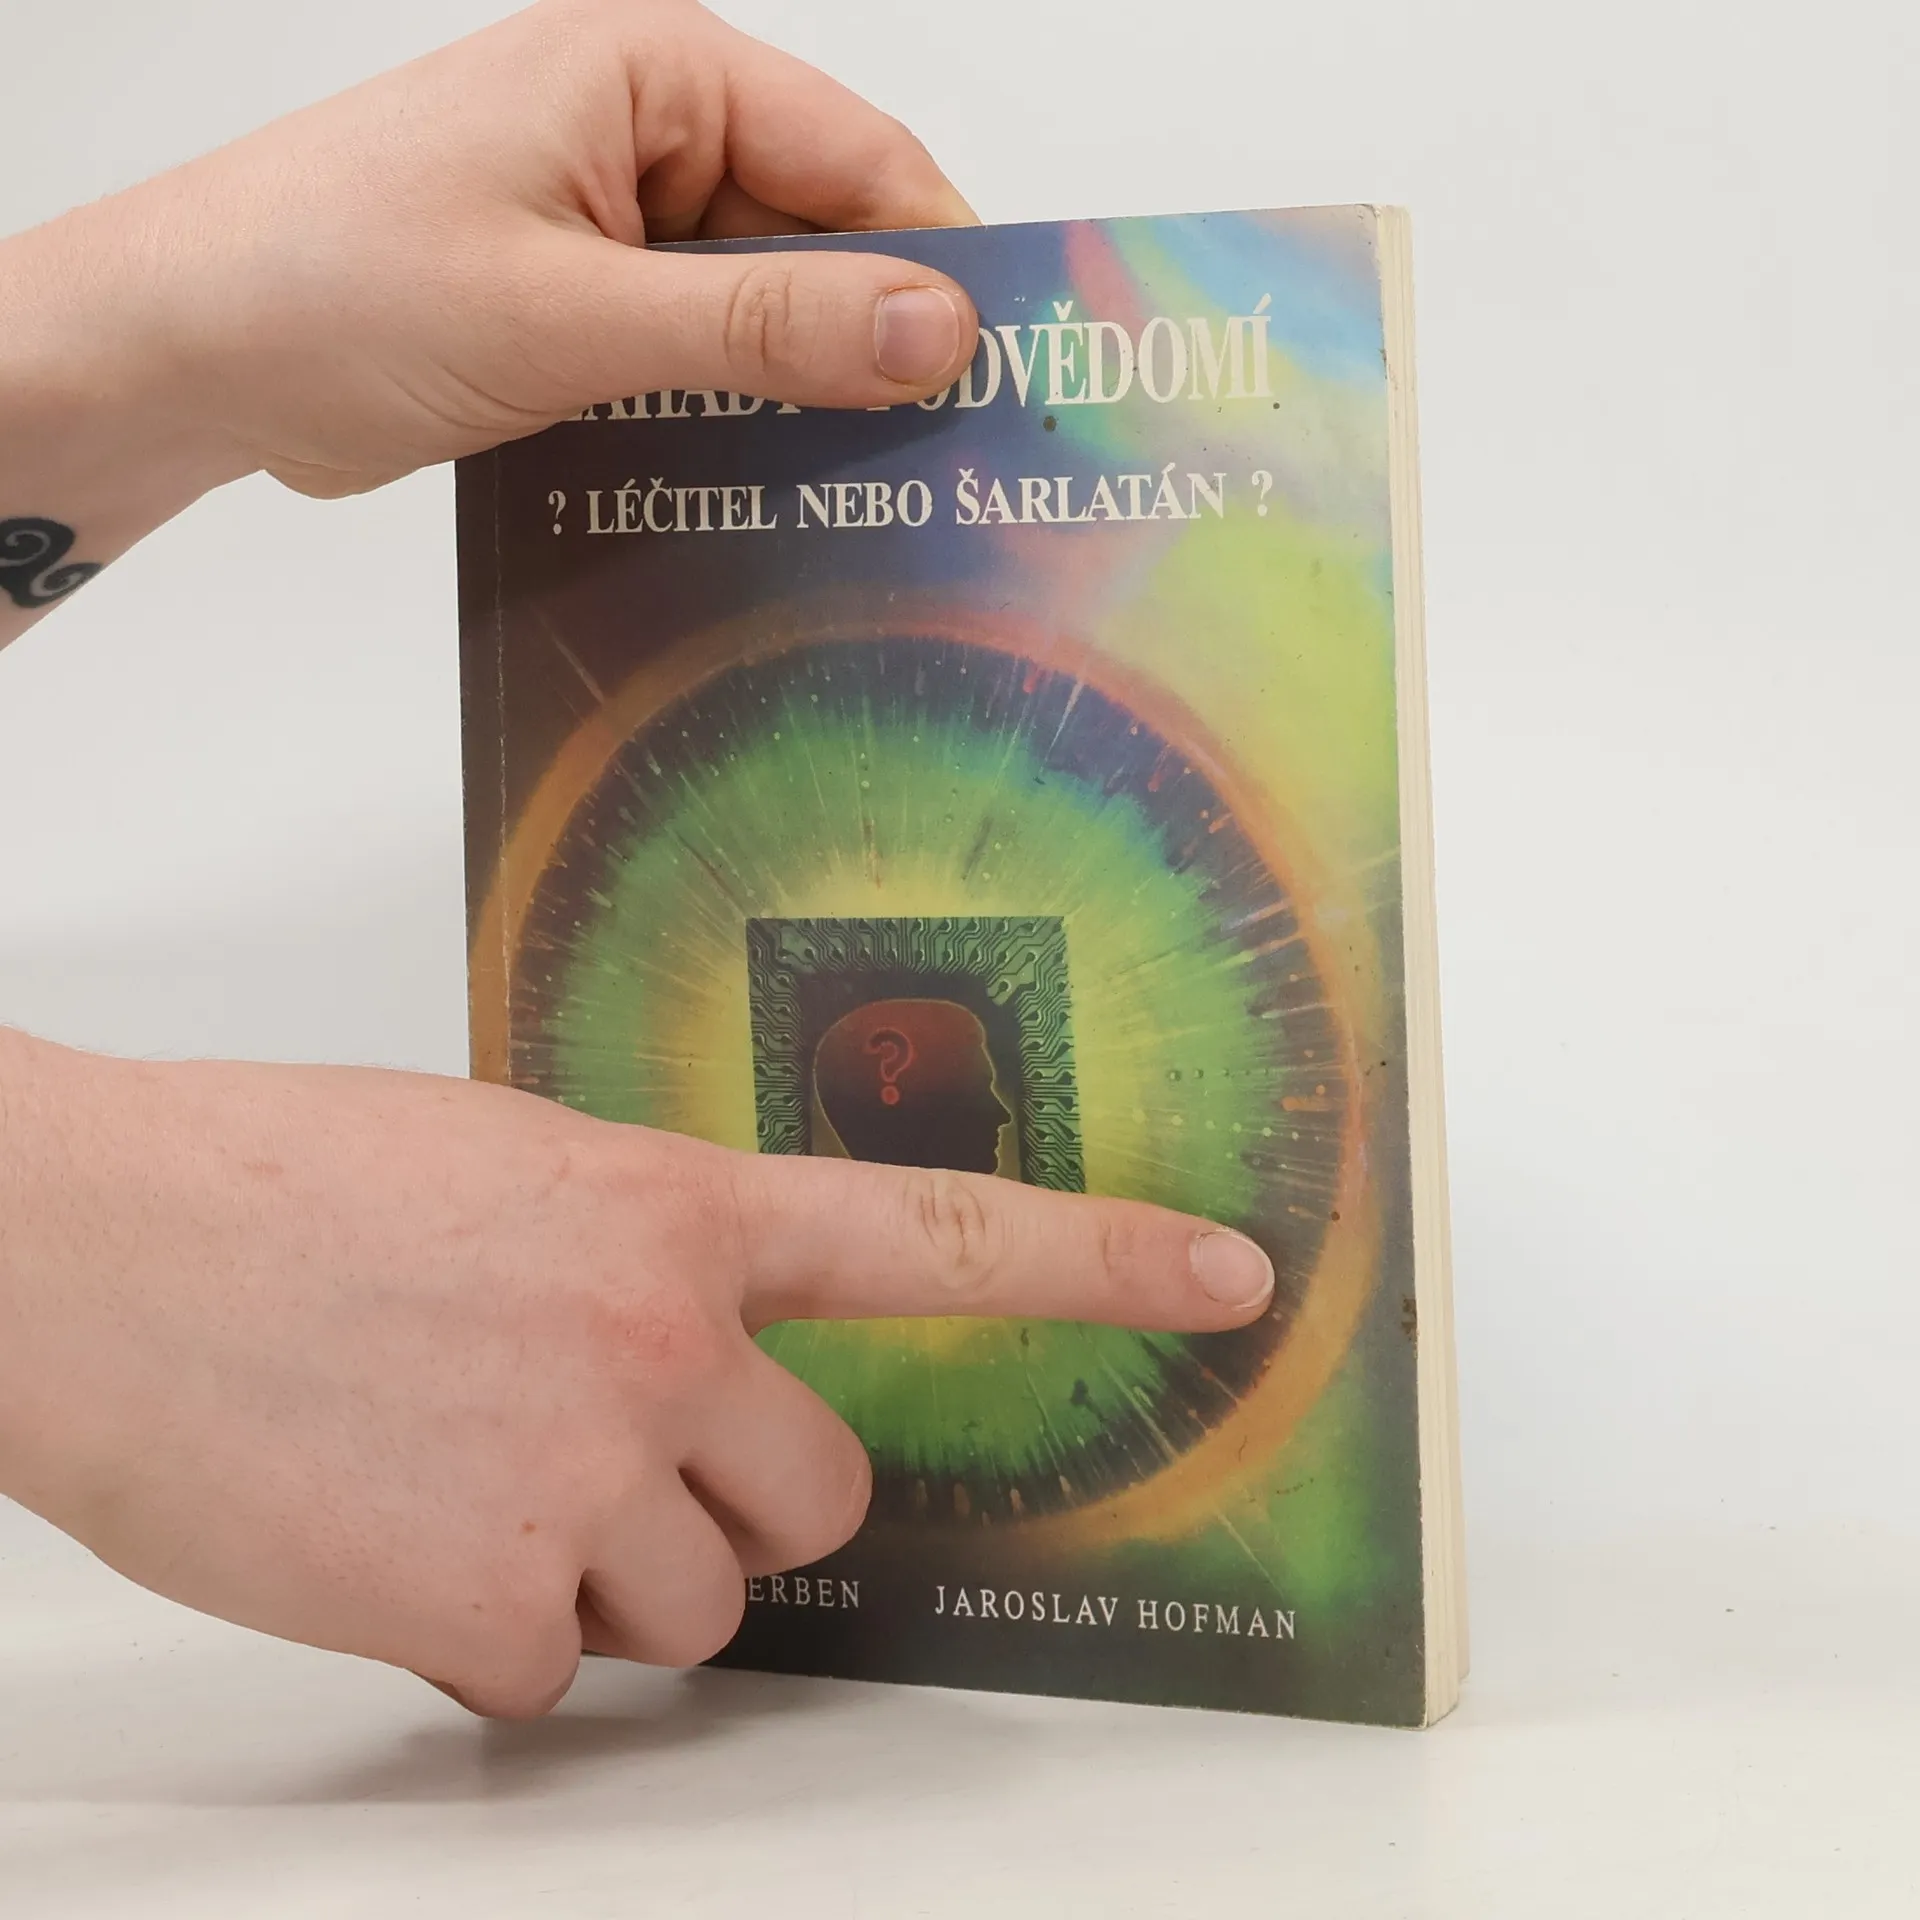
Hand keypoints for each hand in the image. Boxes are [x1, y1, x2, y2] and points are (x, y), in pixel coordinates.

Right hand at [0, 1033, 1273, 1717]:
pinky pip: (556, 1676)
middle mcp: (659, 1338)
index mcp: (673, 1210)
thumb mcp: (508, 1166)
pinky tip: (393, 1543)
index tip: (1233, 1278)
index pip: (940, 1237)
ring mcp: (579, 1474)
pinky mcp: (482, 1603)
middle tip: (617, 1461)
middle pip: (822, 1498)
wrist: (89, 1250)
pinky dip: (488, 1637)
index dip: (1105, 1258)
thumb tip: (705, 1336)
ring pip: (699, 1605)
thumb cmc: (280, 1183)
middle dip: (744, 1503)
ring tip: (468, 1484)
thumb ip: (643, 1247)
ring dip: (609, 1576)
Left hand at [47, 0, 981, 501]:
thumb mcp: (572, 311)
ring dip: (802, 394)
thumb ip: (759, 326)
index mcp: (650, 72)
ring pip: (764, 311)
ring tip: (871, 493)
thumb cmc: (333, 283)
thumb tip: (932, 328)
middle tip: (945, 461)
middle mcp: (645, 132)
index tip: (1001, 373)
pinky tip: (770, 490)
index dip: (936, 261)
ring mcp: (615, 224)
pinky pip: (702, 358)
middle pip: (820, 235)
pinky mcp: (587, 305)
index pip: (855, 154)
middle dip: (872, 342)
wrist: (187, 353)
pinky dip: (735, 418)